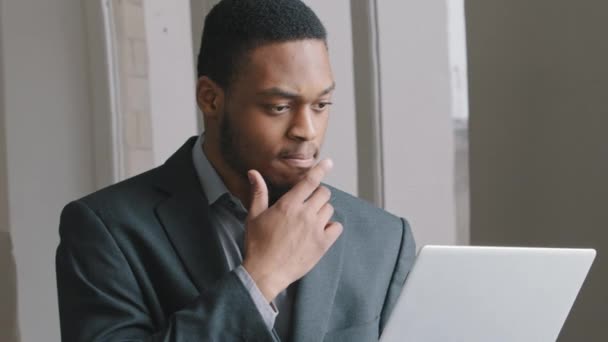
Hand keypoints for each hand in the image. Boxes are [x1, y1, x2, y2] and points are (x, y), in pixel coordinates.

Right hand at [242, 159, 342, 301]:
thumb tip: (253, 172)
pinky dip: (332, 227)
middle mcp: (305, 214)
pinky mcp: (323, 244)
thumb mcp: (254, 216)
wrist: (265, 273)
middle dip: (318, 194)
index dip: (321, 169)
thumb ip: (258, 192)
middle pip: (324, 193)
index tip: (329, 163)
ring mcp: (316, 229)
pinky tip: (321, 230)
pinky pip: (337, 228)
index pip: (310, 181)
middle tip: (309, 202)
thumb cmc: (257, 244)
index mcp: (289, 205)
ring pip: (330, 209)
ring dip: (323, 210)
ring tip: (311, 219)